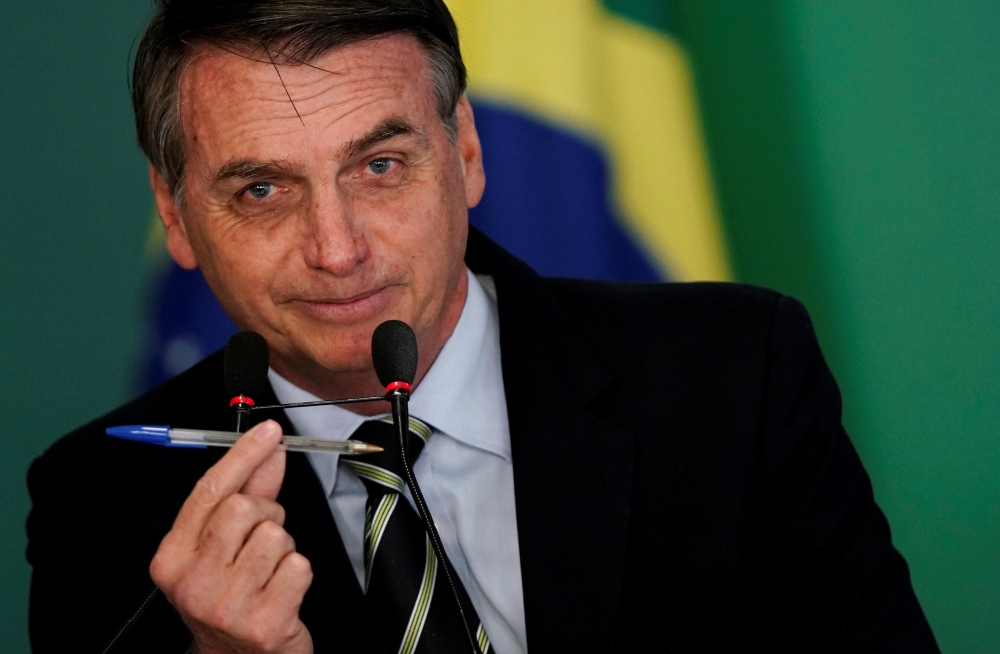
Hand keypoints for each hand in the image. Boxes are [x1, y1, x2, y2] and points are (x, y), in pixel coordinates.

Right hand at [150, 420, 313, 653]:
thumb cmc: (230, 597)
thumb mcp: (224, 547)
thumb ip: (247, 494)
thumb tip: (269, 450)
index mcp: (172, 558)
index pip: (209, 492)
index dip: (243, 455)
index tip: (269, 432)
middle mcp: (192, 583)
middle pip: (244, 508)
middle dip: (267, 513)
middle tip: (264, 537)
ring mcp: (226, 606)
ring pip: (275, 535)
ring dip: (284, 547)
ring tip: (271, 570)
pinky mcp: (263, 623)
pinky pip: (298, 566)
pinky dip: (299, 572)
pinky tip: (282, 591)